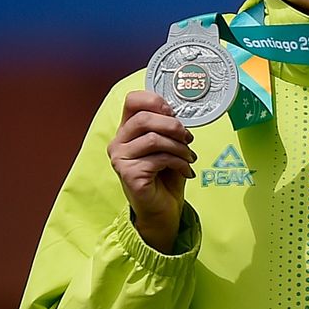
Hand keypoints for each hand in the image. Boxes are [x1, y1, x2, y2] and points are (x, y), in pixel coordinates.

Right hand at [107, 90, 196, 253]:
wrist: (163, 208)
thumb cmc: (166, 175)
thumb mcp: (170, 145)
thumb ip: (169, 128)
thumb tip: (178, 114)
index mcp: (128, 130)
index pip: (132, 101)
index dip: (154, 101)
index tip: (172, 112)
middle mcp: (118, 142)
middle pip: (144, 118)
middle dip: (173, 126)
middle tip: (188, 138)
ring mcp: (120, 159)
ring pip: (153, 139)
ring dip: (179, 147)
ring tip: (189, 157)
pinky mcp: (128, 174)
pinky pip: (158, 159)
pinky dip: (178, 162)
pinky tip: (185, 170)